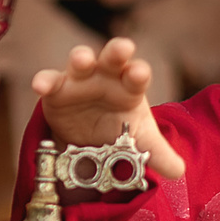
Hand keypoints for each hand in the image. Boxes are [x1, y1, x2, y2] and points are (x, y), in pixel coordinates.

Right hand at [30, 38, 186, 178]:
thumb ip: (159, 155)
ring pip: (81, 63)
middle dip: (117, 52)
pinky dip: (44, 81)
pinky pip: (50, 81)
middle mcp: (107, 77)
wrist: (89, 139)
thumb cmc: (119, 130)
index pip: (137, 75)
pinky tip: (40, 85)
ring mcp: (81, 80)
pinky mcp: (57, 91)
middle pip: (113, 59)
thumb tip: (179, 172)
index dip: (138, 72)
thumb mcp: (139, 142)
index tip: (140, 73)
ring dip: (81, 58)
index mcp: (130, 86)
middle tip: (123, 48)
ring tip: (82, 59)